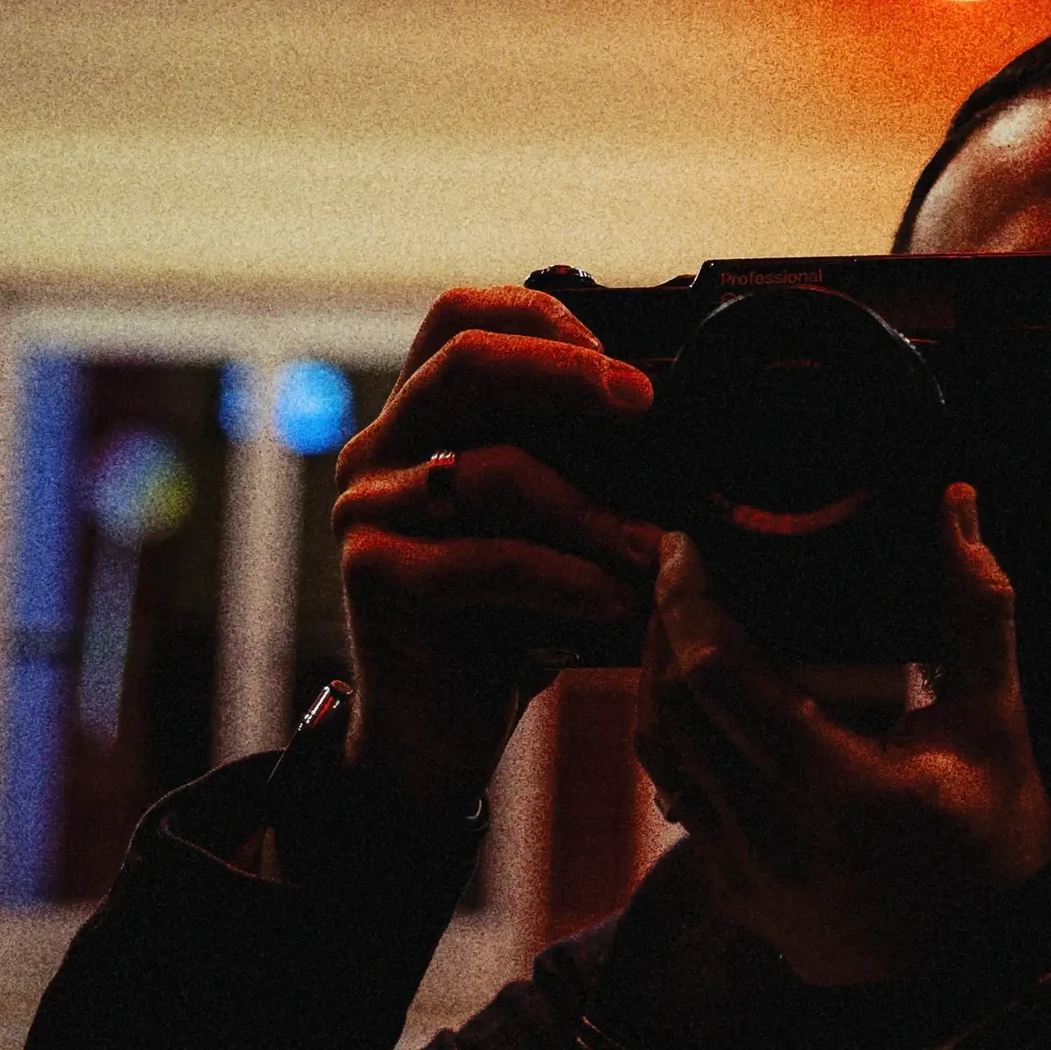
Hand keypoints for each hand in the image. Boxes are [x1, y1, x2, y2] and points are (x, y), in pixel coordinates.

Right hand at [331, 288, 662, 824]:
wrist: (435, 734)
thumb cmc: (506, 616)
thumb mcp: (549, 523)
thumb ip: (581, 461)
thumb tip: (683, 415)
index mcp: (422, 415)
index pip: (460, 316)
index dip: (541, 315)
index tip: (625, 366)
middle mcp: (383, 448)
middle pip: (466, 361)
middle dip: (566, 374)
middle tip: (643, 406)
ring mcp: (366, 510)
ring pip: (489, 472)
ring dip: (591, 512)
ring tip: (653, 550)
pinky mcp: (371, 576)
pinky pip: (480, 561)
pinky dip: (562, 577)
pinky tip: (612, 601)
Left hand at [635, 485, 1050, 986]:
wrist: (986, 976)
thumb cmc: (999, 844)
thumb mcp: (997, 725)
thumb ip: (976, 611)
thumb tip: (957, 505)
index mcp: (833, 788)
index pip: (721, 678)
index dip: (692, 603)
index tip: (689, 547)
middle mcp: (770, 835)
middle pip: (673, 710)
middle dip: (664, 629)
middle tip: (679, 570)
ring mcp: (743, 874)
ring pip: (662, 757)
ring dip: (659, 683)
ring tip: (680, 626)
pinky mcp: (735, 894)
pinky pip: (681, 799)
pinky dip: (680, 740)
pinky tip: (707, 705)